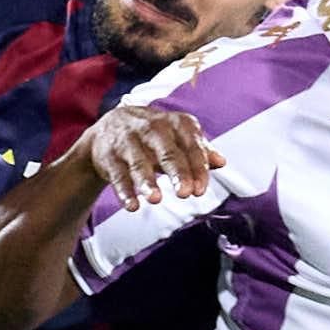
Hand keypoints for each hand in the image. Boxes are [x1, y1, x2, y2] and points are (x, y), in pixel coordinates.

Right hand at [75, 98, 222, 209]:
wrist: (111, 126)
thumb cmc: (154, 136)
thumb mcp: (177, 138)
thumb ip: (198, 150)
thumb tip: (221, 162)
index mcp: (175, 123)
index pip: (191, 145)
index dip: (197, 167)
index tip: (200, 189)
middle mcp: (151, 128)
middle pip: (167, 152)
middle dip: (177, 172)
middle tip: (185, 193)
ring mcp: (128, 140)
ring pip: (138, 162)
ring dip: (147, 181)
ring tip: (155, 199)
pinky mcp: (108, 155)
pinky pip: (117, 174)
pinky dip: (124, 191)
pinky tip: (132, 206)